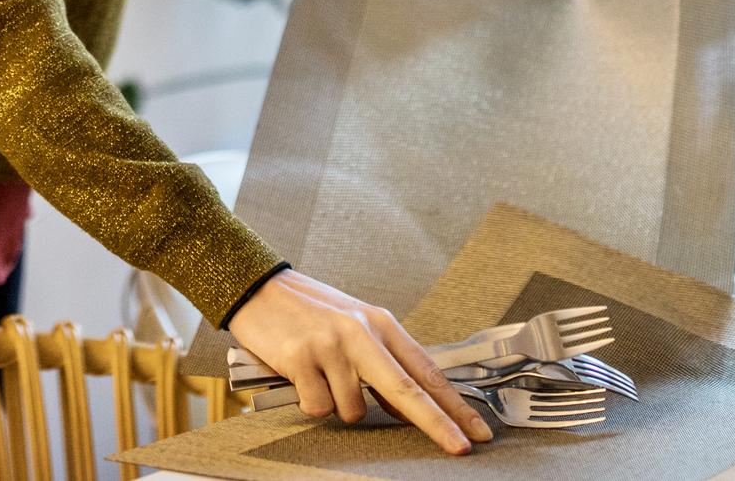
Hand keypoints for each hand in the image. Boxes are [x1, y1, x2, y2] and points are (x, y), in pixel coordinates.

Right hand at [226, 269, 491, 452]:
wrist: (257, 287)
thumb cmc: (308, 310)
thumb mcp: (354, 325)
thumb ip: (383, 362)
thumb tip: (407, 408)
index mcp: (380, 323)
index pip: (426, 370)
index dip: (454, 404)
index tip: (477, 430)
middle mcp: (360, 332)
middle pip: (407, 389)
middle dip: (437, 424)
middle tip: (460, 448)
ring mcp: (331, 345)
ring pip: (354, 409)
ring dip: (339, 405)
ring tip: (320, 376)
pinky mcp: (301, 357)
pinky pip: (318, 407)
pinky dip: (310, 402)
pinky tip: (301, 377)